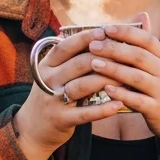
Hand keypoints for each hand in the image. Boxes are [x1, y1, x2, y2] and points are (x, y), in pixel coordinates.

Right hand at [14, 28, 120, 159]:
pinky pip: (85, 113)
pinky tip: (118, 104)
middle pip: (78, 64)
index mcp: (46, 65)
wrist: (32, 128)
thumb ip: (71, 58)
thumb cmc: (52, 95)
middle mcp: (48, 80)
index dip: (85, 37)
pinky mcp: (61, 119)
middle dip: (104, 57)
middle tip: (125, 54)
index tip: (105, 31)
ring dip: (106, 80)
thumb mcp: (54, 74)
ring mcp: (53, 100)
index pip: (66, 46)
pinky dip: (103, 110)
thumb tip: (98, 36)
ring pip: (82, 86)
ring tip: (127, 78)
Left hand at [89, 13, 159, 158]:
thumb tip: (141, 13)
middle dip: (114, 49)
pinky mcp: (157, 109)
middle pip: (139, 56)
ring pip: (137, 77)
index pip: (146, 39)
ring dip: (114, 69)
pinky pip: (138, 101)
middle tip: (93, 45)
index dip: (126, 32)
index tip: (106, 28)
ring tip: (94, 63)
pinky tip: (106, 89)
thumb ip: (147, 42)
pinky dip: (122, 95)